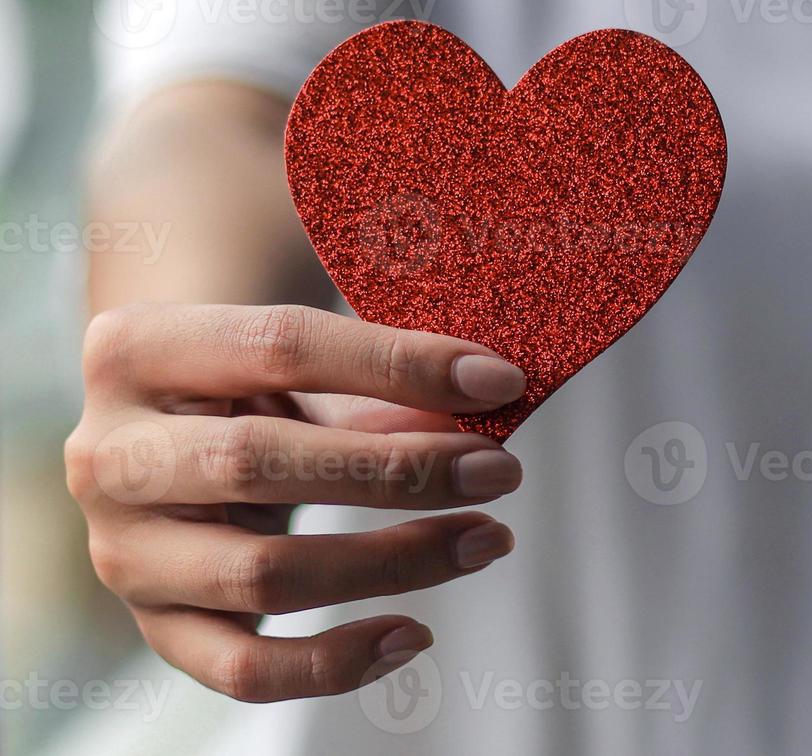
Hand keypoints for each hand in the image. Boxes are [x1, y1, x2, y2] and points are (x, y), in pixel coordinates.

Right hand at [65, 303, 526, 702]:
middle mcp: (108, 453)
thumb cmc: (250, 377)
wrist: (165, 425)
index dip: (400, 363)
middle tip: (500, 470)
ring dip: (395, 562)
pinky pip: (243, 669)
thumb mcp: (299, 357)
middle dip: (401, 470)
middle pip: (259, 462)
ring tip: (486, 539)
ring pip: (262, 574)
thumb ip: (380, 381)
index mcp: (138, 348)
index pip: (281, 345)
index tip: (500, 382)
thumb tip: (487, 403)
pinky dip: (335, 663)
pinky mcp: (152, 624)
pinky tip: (415, 635)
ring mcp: (122, 549)